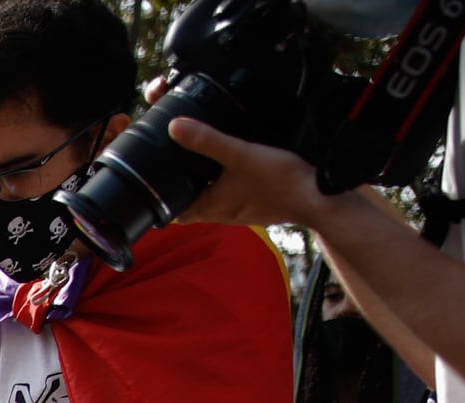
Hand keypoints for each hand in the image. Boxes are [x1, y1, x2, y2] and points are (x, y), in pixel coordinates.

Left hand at [155, 115, 331, 232]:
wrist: (317, 198)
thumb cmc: (280, 182)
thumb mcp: (240, 154)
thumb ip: (208, 140)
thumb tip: (175, 127)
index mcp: (209, 207)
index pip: (170, 213)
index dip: (157, 200)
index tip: (148, 183)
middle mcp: (219, 213)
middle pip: (187, 203)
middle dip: (177, 187)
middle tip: (169, 165)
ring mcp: (236, 210)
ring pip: (208, 198)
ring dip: (200, 183)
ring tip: (195, 161)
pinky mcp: (252, 203)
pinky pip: (229, 194)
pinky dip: (222, 183)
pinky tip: (229, 166)